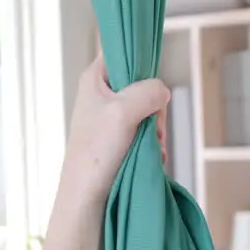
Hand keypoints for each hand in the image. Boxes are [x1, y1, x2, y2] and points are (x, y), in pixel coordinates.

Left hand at [59, 53, 170, 204]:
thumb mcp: (123, 111)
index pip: (122, 52)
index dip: (141, 63)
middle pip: (142, 84)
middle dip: (154, 107)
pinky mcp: (117, 138)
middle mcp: (100, 94)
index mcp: (94, 79)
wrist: (86, 197)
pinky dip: (152, 142)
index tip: (151, 86)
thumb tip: (163, 91)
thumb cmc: (96, 152)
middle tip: (153, 127)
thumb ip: (148, 91)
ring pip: (146, 109)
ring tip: (153, 147)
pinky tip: (154, 155)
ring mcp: (109, 117)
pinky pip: (144, 130)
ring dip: (155, 128)